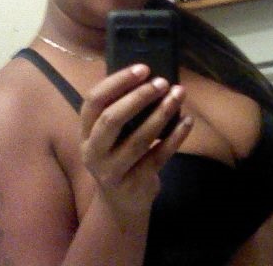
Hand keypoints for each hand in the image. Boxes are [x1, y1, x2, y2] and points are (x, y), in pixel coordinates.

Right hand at [79, 64, 191, 222]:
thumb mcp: (110, 136)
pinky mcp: (135, 184)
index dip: (117, 82)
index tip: (142, 69)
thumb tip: (150, 77)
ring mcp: (112, 171)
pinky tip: (187, 121)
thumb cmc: (119, 156)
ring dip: (161, 114)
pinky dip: (175, 137)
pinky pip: (158, 157)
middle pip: (112, 119)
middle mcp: (93, 152)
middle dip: (139, 97)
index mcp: (85, 132)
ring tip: (178, 95)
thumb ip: (121, 110)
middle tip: (162, 82)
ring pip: (138, 139)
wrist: (121, 203)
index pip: (94, 101)